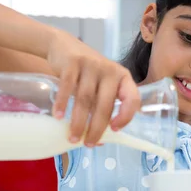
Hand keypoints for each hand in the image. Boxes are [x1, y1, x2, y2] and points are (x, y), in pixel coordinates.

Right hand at [47, 30, 140, 146]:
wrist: (63, 46)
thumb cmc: (85, 74)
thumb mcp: (98, 87)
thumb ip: (101, 109)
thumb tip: (99, 142)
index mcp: (122, 77)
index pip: (132, 98)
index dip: (126, 116)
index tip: (115, 130)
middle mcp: (110, 70)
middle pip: (105, 104)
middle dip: (97, 128)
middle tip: (88, 144)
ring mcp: (92, 64)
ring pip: (86, 99)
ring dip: (79, 122)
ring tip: (73, 137)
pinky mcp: (73, 62)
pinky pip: (68, 87)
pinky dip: (63, 104)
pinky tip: (58, 117)